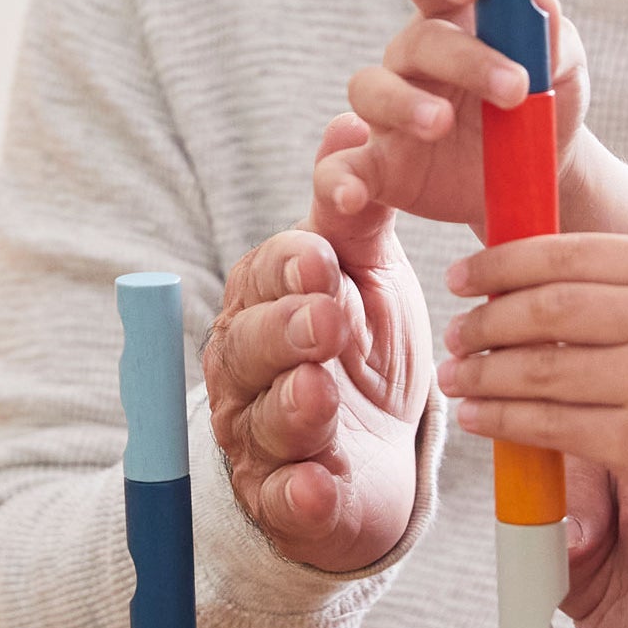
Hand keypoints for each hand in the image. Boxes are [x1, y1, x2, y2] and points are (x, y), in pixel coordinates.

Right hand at [204, 114, 431, 571]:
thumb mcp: (367, 273)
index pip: (265, 279)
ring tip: (320, 395)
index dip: (291, 269)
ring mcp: (262, 439)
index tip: (323, 257)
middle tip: (327, 319)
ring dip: (293, 407)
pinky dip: (302, 496)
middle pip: (251, 350)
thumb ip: (355, 211)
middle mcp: (248, 371)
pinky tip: (321, 487)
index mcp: (265, 304)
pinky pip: (287, 501)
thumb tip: (351, 123)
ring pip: (265, 421)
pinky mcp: (290, 504)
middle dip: (286, 333)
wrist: (379, 452)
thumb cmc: (362, 347)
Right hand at [314, 0, 588, 230]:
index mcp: (454, 19)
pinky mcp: (379, 167)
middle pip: (417, 40)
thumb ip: (556, 41)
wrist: (537, 177)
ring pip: (372, 90)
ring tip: (441, 123)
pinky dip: (339, 181)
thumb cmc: (545, 103)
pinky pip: (341, 169)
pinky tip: (351, 195)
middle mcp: (413, 58)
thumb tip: (542, 4)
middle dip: (465, 58)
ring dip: (405, 104)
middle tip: (515, 88)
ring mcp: (389, 110)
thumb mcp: (564, 73)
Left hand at [437, 234, 627, 514]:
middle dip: (485, 319)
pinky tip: (479, 416)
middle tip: (456, 329)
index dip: (502, 262)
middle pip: (548, 308)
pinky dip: (502, 418)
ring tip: (456, 375)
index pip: (568, 253)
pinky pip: (551, 426)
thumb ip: (619, 284)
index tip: (463, 276)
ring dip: (483, 372)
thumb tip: (514, 280)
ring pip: (541, 369)